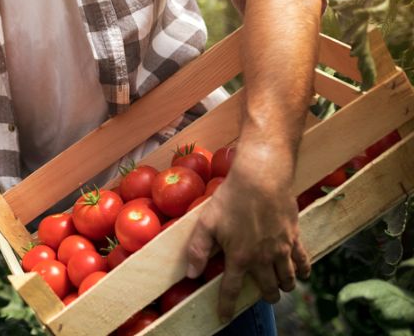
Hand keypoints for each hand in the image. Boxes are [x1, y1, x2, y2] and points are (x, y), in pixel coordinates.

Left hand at [185, 142, 310, 321]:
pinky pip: (304, 261)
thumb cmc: (231, 198)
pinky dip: (304, 271)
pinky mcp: (294, 236)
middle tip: (265, 296)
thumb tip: (191, 274)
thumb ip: (198, 249)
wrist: (261, 178)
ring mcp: (281, 248)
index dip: (227, 306)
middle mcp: (262, 258)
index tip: (224, 317)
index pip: (232, 289)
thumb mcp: (206, 222)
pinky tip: (302, 273)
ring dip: (284, 286)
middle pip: (268, 288)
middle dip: (266, 296)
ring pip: (287, 279)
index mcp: (239, 257)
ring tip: (281, 286)